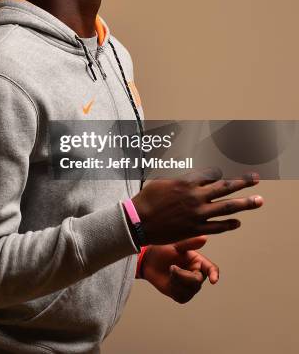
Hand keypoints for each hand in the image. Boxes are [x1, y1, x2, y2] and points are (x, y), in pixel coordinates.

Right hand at [131, 168, 263, 244]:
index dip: (225, 170)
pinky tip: (238, 222)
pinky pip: (217, 227)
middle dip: (243, 182)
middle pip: (225, 187)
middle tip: (257, 178)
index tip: (236, 167)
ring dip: (245, 203)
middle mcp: (196, 196)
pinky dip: (229, 224)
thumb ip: (179, 177)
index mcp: (187, 182)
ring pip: (226, 207)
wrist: (139, 221)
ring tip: (258, 200)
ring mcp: (197, 214)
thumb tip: (188, 173)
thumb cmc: (148, 198)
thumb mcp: (163, 180)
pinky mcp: (194, 229)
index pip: (212, 174)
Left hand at [141, 236, 218, 303]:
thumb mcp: (175, 245)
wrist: (148, 261)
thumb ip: (189, 243)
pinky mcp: (181, 295)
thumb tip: (204, 238)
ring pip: (189, 290)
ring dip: (176, 281)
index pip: (211, 268)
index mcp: (198, 261)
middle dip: (183, 276)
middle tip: (171, 267)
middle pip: (197, 281)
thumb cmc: (162, 250)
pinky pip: (182, 297)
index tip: (213, 280)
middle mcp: (197, 274)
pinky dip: (174, 289)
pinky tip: (168, 281)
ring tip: (169, 271)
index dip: (214, 274)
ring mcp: (190, 286)